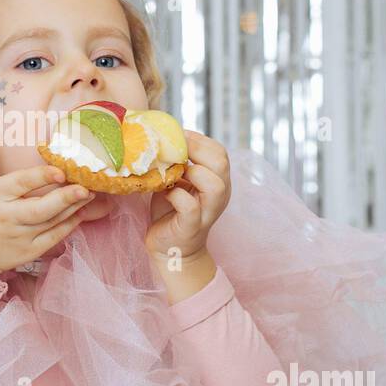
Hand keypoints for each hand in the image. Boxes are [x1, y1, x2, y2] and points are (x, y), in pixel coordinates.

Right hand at [0, 139, 100, 273]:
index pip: (20, 184)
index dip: (41, 177)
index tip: (60, 170)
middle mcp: (7, 217)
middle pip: (40, 208)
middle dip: (65, 197)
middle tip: (86, 187)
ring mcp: (19, 237)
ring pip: (51, 222)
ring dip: (73, 208)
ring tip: (89, 193)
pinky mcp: (28, 252)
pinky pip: (53, 238)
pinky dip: (68, 226)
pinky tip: (80, 213)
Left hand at [145, 131, 230, 260]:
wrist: (171, 249)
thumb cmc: (172, 210)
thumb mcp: (178, 181)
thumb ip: (178, 163)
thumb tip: (163, 137)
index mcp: (218, 180)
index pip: (220, 152)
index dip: (199, 139)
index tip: (177, 136)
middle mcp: (220, 195)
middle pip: (221, 163)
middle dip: (196, 150)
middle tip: (174, 149)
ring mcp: (208, 211)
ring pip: (215, 185)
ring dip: (193, 172)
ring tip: (175, 172)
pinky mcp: (193, 226)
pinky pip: (191, 207)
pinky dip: (176, 195)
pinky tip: (166, 193)